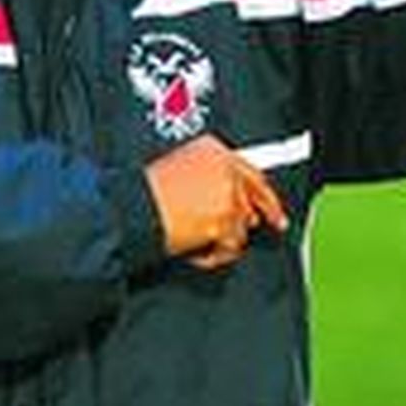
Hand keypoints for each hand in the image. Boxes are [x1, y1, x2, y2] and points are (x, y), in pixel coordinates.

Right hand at [144, 134, 288, 270]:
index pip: (253, 175)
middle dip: (242, 223)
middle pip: (251, 203)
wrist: (130, 209)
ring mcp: (228, 195)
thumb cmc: (145, 193)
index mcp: (214, 150)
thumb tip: (236, 205)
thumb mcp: (181, 172)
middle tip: (230, 234)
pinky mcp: (224, 221)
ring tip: (193, 239)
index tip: (276, 215)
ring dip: (220, 241)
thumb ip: (213, 181)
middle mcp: (226, 168)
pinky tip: (193, 250)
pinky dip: (212, 255)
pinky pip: (230, 248)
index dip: (267, 199)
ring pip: (240, 229)